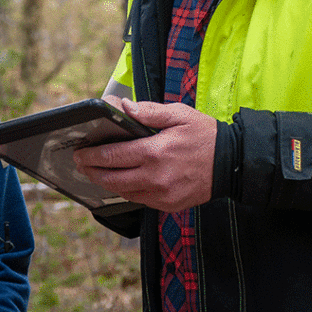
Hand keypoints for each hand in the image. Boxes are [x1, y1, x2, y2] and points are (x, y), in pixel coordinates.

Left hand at [73, 98, 216, 211]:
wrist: (232, 163)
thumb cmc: (205, 135)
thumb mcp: (179, 114)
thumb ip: (148, 112)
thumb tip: (123, 107)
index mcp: (154, 152)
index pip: (112, 156)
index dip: (91, 155)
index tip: (80, 152)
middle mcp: (155, 177)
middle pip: (111, 178)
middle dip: (92, 171)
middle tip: (80, 164)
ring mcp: (161, 194)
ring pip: (123, 192)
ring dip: (105, 183)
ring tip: (95, 173)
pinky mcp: (168, 205)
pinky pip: (139, 200)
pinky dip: (126, 191)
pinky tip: (120, 181)